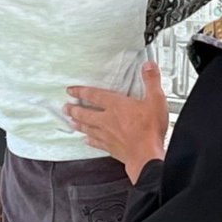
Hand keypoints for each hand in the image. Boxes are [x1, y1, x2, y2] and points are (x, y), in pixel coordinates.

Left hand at [66, 62, 168, 182]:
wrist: (146, 156)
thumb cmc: (149, 129)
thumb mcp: (156, 100)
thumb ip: (151, 81)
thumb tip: (148, 65)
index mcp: (116, 106)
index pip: (94, 95)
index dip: (81, 91)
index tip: (71, 90)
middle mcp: (107, 120)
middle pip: (85, 113)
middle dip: (74, 109)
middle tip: (66, 107)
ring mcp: (107, 135)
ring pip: (88, 128)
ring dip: (78, 124)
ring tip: (71, 122)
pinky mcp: (111, 148)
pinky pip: (96, 143)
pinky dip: (90, 141)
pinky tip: (86, 141)